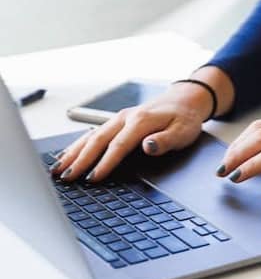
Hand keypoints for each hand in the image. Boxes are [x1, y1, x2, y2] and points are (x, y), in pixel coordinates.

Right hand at [50, 83, 212, 181]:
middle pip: (97, 140)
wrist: (184, 100)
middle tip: (66, 178)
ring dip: (73, 153)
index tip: (93, 178)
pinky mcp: (117, 122)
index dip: (105, 163)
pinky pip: (93, 133)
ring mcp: (118, 119)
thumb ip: (165, 141)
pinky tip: (67, 155)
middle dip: (80, 160)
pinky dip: (78, 145)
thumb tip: (148, 147)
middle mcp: (125, 118)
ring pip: (90, 136)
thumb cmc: (184, 119)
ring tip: (58, 169)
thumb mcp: (183, 132)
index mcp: (140, 121)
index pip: (118, 145)